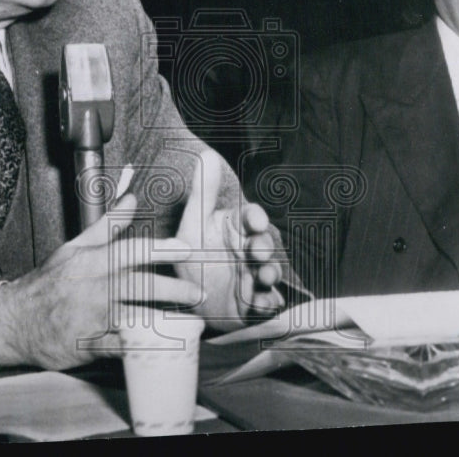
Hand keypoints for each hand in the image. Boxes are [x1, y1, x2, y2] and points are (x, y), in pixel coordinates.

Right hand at [0, 195, 201, 369]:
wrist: (13, 321)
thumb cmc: (49, 283)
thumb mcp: (74, 248)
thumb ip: (107, 225)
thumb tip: (131, 197)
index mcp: (91, 262)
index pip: (131, 250)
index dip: (161, 249)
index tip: (186, 250)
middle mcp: (94, 288)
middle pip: (140, 286)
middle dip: (173, 289)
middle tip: (198, 293)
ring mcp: (91, 319)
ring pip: (134, 318)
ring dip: (165, 320)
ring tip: (190, 323)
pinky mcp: (88, 346)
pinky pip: (122, 348)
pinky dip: (143, 348)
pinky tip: (164, 347)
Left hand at [175, 149, 285, 330]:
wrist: (189, 302)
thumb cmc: (192, 258)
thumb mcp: (192, 227)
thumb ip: (202, 193)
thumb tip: (207, 154)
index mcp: (236, 229)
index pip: (251, 218)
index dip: (255, 219)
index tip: (254, 222)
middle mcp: (249, 250)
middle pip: (263, 244)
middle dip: (263, 248)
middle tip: (257, 252)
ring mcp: (255, 276)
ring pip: (270, 272)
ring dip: (269, 274)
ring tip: (263, 278)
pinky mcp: (256, 303)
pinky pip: (267, 304)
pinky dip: (266, 304)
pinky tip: (259, 305)